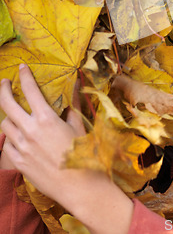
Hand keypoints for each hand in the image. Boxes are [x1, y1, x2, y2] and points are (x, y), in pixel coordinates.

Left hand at [0, 64, 133, 233]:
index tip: (22, 68)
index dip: (24, 76)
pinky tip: (18, 136)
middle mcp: (30, 130)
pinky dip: (11, 137)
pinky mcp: (18, 162)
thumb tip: (76, 84)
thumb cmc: (83, 154)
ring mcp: (22, 147)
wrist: (79, 186)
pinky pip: (7, 145)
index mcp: (46, 119)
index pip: (30, 90)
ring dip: (8, 116)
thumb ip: (73, 104)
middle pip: (6, 104)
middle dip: (3, 90)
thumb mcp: (79, 126)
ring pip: (5, 124)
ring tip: (14, 113)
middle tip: (5, 83)